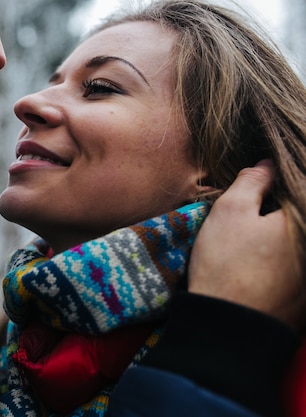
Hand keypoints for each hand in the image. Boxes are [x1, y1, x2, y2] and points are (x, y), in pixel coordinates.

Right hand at [189, 160, 305, 329]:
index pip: (298, 188)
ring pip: (295, 244)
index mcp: (305, 220)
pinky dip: (280, 264)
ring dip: (279, 240)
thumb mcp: (230, 212)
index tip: (261, 181)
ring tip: (251, 243)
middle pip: (297, 218)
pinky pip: (294, 269)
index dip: (277, 183)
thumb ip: (252, 182)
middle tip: (251, 214)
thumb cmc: (228, 264)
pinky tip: (257, 267)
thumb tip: (268, 164)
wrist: (229, 326)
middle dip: (278, 212)